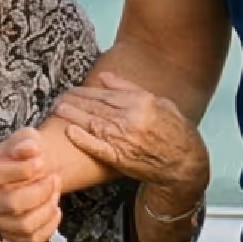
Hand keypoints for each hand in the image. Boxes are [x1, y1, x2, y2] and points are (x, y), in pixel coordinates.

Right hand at [0, 127, 66, 241]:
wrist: (30, 171)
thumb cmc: (25, 154)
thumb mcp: (25, 139)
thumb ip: (26, 141)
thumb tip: (31, 150)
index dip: (21, 170)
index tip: (41, 162)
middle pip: (11, 203)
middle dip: (40, 191)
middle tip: (54, 179)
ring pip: (24, 225)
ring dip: (47, 208)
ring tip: (55, 192)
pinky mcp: (10, 235)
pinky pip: (33, 239)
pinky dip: (50, 225)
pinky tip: (55, 209)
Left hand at [53, 71, 206, 196]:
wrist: (184, 164)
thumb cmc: (175, 132)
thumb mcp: (160, 102)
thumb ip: (129, 89)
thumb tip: (104, 77)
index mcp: (141, 102)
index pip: (106, 94)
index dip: (87, 91)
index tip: (74, 89)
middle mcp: (131, 118)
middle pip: (96, 106)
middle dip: (75, 100)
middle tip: (59, 97)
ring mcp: (125, 139)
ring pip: (92, 122)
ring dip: (73, 115)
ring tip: (58, 109)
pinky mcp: (120, 157)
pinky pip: (97, 146)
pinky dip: (82, 139)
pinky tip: (70, 132)